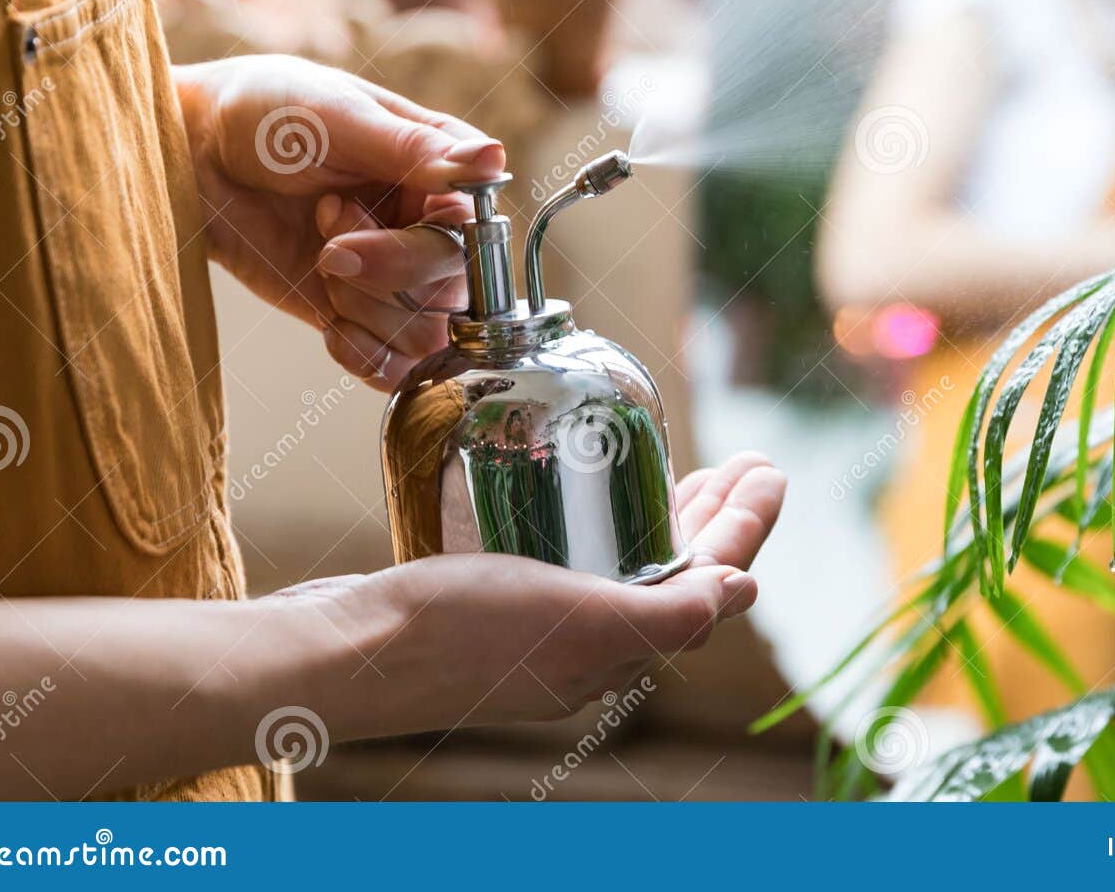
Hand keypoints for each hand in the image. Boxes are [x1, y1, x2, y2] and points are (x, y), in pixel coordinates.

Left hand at [177, 55, 502, 389]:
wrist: (193, 153)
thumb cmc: (264, 113)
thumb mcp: (338, 117)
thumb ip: (415, 149)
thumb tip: (495, 160)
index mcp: (443, 174)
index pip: (476, 233)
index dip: (423, 243)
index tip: (349, 214)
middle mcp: (430, 228)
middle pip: (454, 291)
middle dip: (384, 272)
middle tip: (326, 228)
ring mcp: (397, 277)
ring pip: (427, 336)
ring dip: (367, 308)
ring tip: (322, 259)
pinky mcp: (360, 314)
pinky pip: (394, 367)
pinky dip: (363, 353)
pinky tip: (330, 323)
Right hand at [330, 453, 785, 731]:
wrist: (347, 653)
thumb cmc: (459, 633)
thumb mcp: (580, 620)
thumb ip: (670, 614)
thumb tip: (745, 592)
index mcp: (620, 648)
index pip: (710, 582)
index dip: (746, 527)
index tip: (767, 470)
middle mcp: (589, 643)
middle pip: (677, 572)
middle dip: (719, 518)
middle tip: (745, 462)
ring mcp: (543, 627)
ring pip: (628, 566)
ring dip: (668, 518)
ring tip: (692, 471)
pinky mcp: (498, 604)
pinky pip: (573, 561)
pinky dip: (601, 525)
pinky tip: (590, 496)